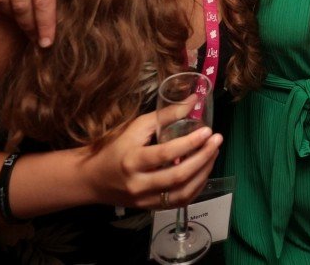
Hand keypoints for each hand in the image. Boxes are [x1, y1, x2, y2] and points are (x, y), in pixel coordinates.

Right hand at [79, 110, 221, 209]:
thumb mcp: (136, 127)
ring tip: (214, 153)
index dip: (189, 143)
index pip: (165, 154)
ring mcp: (145, 199)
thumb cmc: (115, 148)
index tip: (207, 131)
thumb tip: (193, 101)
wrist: (92, 179)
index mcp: (131, 161)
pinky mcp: (150, 208)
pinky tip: (204, 170)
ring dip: (204, 172)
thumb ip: (165, 115)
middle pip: (177, 176)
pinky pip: (180, 201)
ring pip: (182, 192)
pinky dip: (197, 186)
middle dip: (203, 158)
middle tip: (217, 141)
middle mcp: (138, 184)